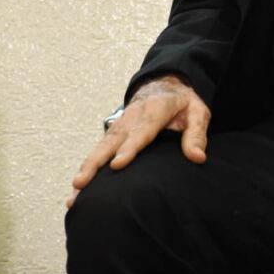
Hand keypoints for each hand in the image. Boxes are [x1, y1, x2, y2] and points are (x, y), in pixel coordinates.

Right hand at [67, 75, 210, 207]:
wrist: (165, 84)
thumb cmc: (182, 102)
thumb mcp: (198, 112)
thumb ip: (197, 134)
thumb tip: (197, 157)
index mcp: (156, 109)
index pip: (142, 130)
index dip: (129, 148)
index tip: (117, 165)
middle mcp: (134, 115)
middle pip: (113, 140)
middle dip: (97, 162)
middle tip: (82, 182)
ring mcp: (122, 123)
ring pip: (102, 145)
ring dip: (88, 166)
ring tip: (76, 189)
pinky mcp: (115, 131)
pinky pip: (101, 148)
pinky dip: (88, 165)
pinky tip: (79, 187)